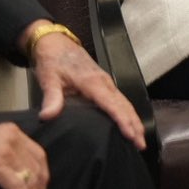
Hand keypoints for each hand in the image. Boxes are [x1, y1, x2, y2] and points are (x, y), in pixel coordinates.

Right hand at [0, 122, 49, 188]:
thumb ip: (3, 149)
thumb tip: (14, 170)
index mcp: (12, 131)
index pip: (37, 153)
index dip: (42, 172)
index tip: (41, 186)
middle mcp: (13, 138)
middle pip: (36, 165)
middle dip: (39, 186)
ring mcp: (5, 150)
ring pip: (29, 176)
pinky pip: (17, 185)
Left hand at [26, 25, 145, 146]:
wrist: (55, 43)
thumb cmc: (53, 60)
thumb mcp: (49, 78)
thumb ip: (51, 97)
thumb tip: (48, 116)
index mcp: (93, 83)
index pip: (112, 105)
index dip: (123, 121)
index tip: (132, 136)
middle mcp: (104, 83)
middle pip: (125, 105)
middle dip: (135, 124)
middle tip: (140, 144)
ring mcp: (105, 82)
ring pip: (124, 103)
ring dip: (133, 120)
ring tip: (138, 137)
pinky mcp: (102, 84)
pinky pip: (119, 100)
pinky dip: (126, 113)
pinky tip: (127, 122)